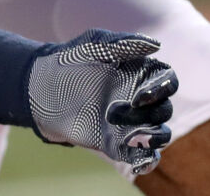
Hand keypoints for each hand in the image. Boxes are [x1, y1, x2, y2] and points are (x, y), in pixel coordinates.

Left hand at [27, 30, 177, 175]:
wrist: (42, 85)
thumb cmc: (72, 58)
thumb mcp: (94, 44)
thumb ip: (123, 43)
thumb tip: (156, 45)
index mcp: (142, 75)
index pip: (168, 83)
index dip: (162, 90)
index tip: (140, 97)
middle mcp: (142, 100)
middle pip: (164, 110)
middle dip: (147, 115)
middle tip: (113, 112)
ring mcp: (132, 123)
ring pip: (159, 135)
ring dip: (151, 138)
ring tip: (130, 137)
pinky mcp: (119, 143)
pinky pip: (141, 156)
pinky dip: (145, 162)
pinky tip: (138, 166)